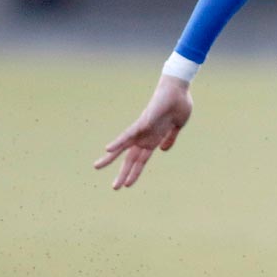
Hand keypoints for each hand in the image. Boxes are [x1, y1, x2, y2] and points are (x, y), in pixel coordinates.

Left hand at [94, 74, 194, 188]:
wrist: (179, 89)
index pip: (142, 159)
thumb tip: (162, 150)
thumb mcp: (177, 127)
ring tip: (97, 167)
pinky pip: (128, 134)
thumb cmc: (179, 104)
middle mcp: (145, 135)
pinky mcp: (143, 121)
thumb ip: (169, 138)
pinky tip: (108, 149)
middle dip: (123, 173)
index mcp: (154, 138)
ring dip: (111, 158)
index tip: (127, 184)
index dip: (135, 172)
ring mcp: (143, 128)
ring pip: (124, 147)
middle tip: (115, 187)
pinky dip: (118, 142)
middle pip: (131, 157)